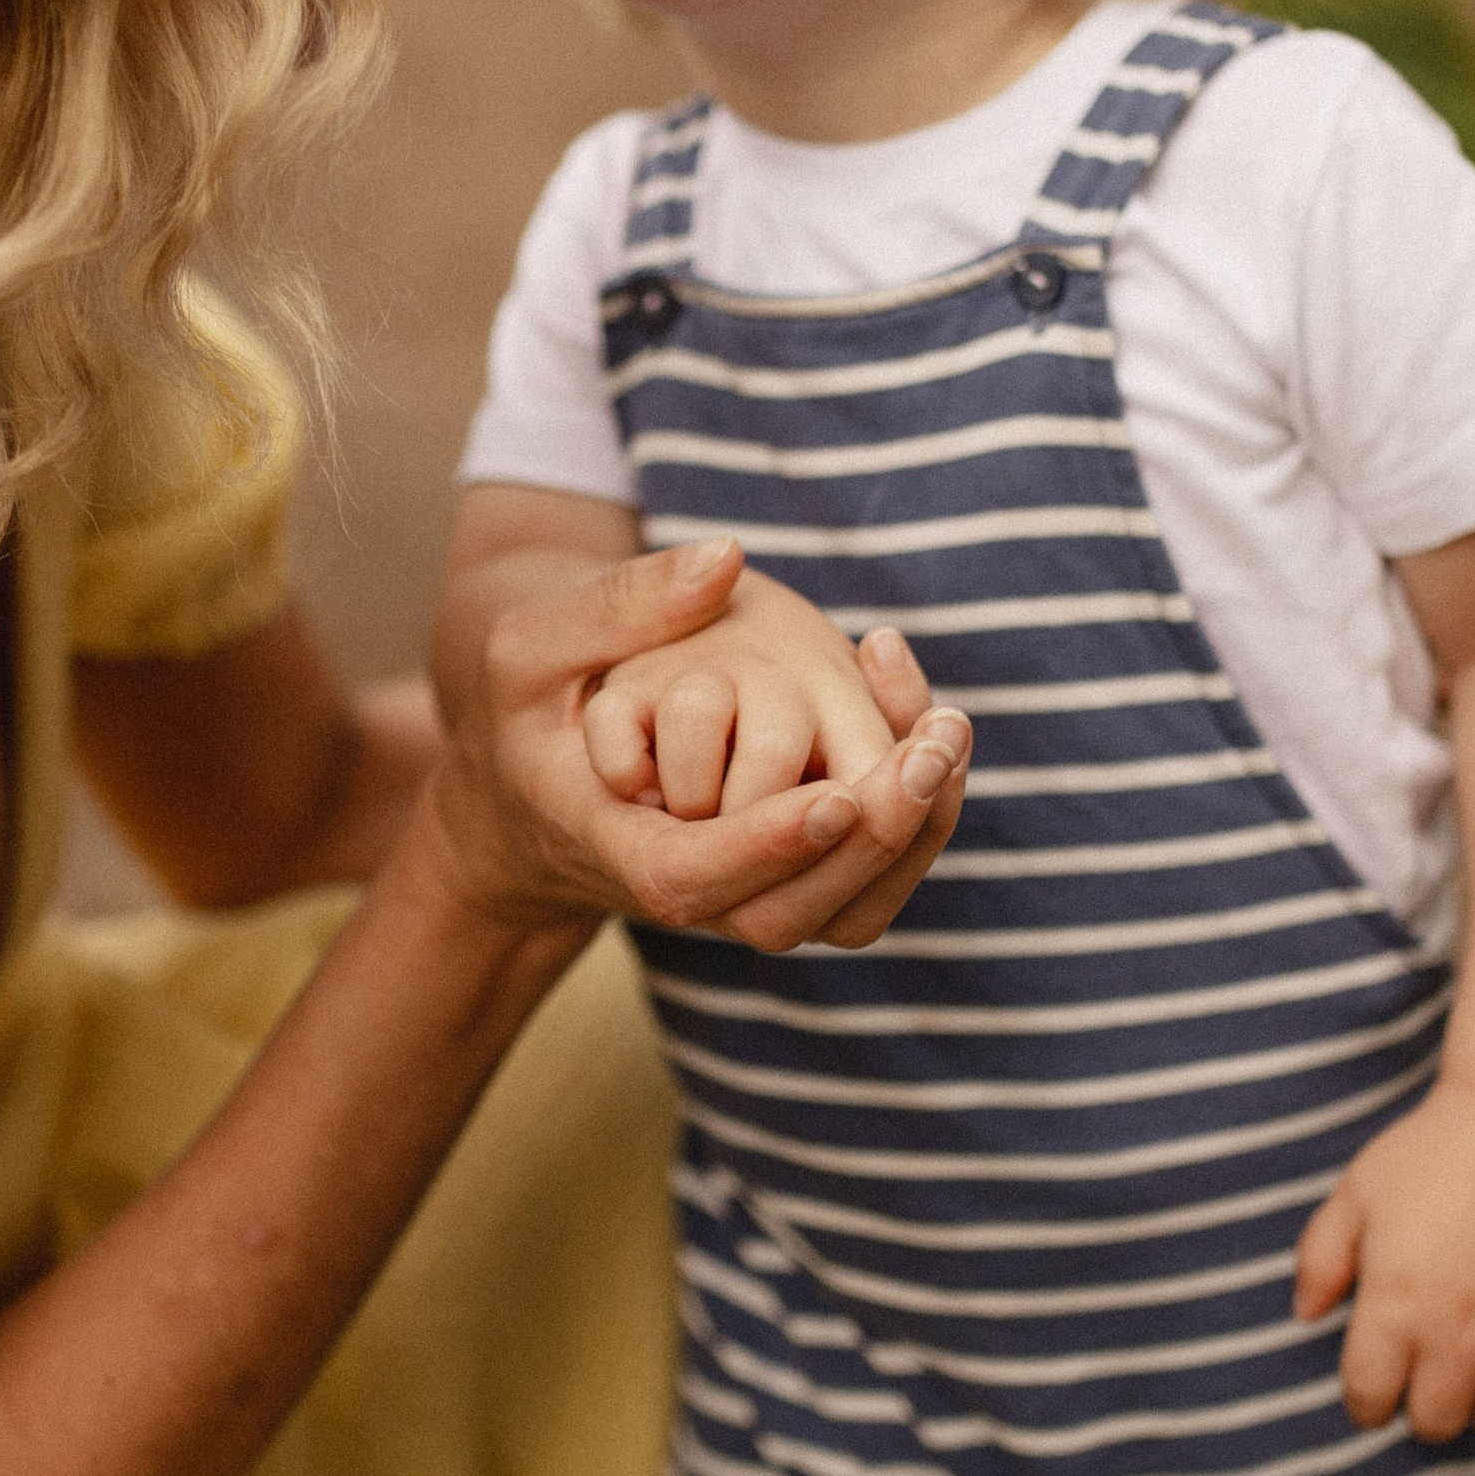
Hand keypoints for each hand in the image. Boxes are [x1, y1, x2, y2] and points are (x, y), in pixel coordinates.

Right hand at [435, 535, 971, 954]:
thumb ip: (617, 603)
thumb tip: (724, 559)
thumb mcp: (531, 646)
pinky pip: (863, 889)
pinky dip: (914, 826)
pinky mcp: (784, 881)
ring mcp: (737, 897)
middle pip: (781, 915)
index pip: (687, 874)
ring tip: (947, 735)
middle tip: (926, 752)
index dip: (764, 844)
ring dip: (907, 835)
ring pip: (838, 916)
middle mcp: (682, 889)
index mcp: (609, 842)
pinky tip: (932, 732)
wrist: (533, 796)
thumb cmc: (527, 715)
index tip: (836, 794)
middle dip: (866, 842)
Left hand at [1293, 1075, 1474, 1440]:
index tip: (1378, 1378)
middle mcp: (1461, 1331)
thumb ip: (1320, 1256)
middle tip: (1432, 1365)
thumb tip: (1308, 1316)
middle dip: (1425, 1402)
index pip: (1369, 1402)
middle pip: (1437, 1424)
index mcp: (1394, 1304)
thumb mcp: (1357, 1192)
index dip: (1367, 1399)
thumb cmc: (1432, 1149)